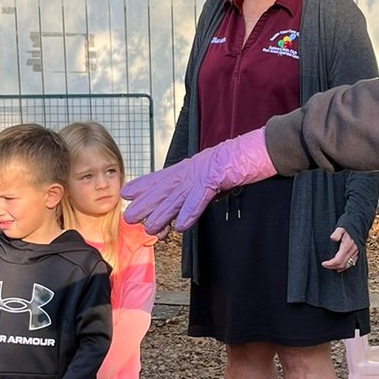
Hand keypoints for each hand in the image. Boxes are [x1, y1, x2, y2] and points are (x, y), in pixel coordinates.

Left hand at [122, 129, 275, 233]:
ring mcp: (199, 176)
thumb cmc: (233, 163)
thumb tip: (186, 207)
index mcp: (187, 169)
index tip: (126, 192)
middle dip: (145, 204)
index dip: (143, 185)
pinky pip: (198, 199)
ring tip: (151, 229)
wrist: (251, 149)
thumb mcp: (209, 176)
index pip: (160, 177)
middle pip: (162, 189)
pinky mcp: (212, 180)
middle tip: (130, 218)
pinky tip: (181, 225)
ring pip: (175, 198)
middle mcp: (188, 172)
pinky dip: (189, 212)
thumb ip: (197, 189)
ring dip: (162, 214)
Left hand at [321, 226, 358, 271]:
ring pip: (347, 265)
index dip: (330, 264)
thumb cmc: (347, 227)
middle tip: (325, 265)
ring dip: (338, 268)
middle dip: (332, 266)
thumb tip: (332, 238)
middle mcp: (352, 251)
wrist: (358, 225)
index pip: (338, 259)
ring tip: (330, 267)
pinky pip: (352, 264)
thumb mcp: (341, 228)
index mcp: (347, 246)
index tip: (323, 263)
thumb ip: (337, 233)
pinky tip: (339, 268)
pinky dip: (345, 267)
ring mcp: (356, 253)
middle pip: (342, 264)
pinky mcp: (357, 254)